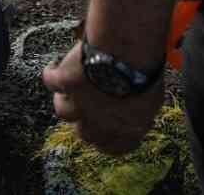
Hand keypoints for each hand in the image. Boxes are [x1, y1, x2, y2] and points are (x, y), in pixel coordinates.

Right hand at [42, 42, 164, 155]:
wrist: (126, 56)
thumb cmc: (144, 75)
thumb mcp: (152, 99)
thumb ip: (141, 111)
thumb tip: (140, 114)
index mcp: (124, 128)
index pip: (115, 148)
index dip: (111, 142)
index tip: (111, 133)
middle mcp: (98, 121)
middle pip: (85, 133)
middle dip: (85, 123)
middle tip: (88, 110)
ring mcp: (78, 103)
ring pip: (63, 111)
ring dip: (66, 101)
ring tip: (69, 91)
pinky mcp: (64, 83)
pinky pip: (51, 81)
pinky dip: (52, 74)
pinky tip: (55, 67)